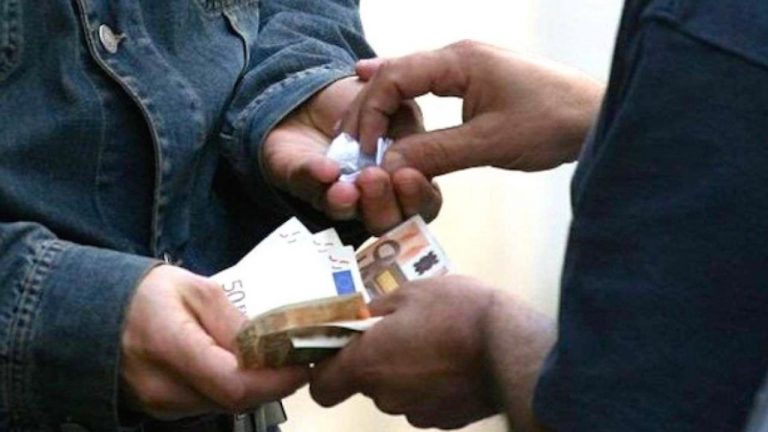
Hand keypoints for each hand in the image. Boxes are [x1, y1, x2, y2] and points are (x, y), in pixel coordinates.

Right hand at [121, 265, 307, 419]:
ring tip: (269, 357)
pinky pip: (208, 404)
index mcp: (169, 346)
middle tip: (294, 356)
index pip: (234, 384)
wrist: (93, 313)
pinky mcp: (161, 410)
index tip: (302, 364)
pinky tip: (238, 366)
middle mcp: (162, 387)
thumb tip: (272, 346)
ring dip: (252, 386)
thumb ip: (233, 321)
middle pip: (235, 400)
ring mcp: (159, 405)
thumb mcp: (196, 289)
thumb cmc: (145, 294)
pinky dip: (230, 388)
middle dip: (272, 382)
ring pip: (225, 405)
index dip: (276, 380)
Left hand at [262, 76, 441, 234]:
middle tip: (374, 179)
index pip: (422, 204)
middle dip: (382, 204)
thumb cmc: (373, 107)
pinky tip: (326, 170)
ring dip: (347, 202)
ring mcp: (337, 195)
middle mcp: (374, 198)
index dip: (417, 196)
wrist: (325, 94)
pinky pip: (307, 185)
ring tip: (347, 188)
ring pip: (344, 213)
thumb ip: (411, 129)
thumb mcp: (404, 109)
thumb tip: (410, 144)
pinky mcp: (302, 182)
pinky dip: (316, 176)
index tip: (409, 176)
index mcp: (407, 182)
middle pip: (384, 222)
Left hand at [310, 276, 499, 428]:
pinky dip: (431, 385)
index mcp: (367, 363)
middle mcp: (385, 395)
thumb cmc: (457, 312)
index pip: (322, 387)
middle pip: (364, 384)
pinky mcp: (445, 420)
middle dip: (375, 360)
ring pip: (396, 392)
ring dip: (405, 372)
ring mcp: (417, 412)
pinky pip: (425, 401)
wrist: (511, 346)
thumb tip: (362, 318)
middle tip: (399, 331)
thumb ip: (377, 309)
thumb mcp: (411, 293)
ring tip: (433, 343)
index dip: (326, 370)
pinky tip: (452, 362)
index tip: (339, 350)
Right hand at [344, 40, 603, 175]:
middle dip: (367, 109)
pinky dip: (403, 97)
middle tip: (348, 144)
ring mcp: (468, 66)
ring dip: (382, 103)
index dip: (370, 114)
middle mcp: (458, 56)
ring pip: (409, 79)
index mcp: (459, 60)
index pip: (395, 78)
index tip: (364, 151)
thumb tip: (388, 164)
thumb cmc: (552, 123)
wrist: (597, 117)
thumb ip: (435, 152)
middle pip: (395, 75)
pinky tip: (385, 99)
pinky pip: (428, 86)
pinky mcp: (477, 81)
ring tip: (355, 127)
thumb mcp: (490, 143)